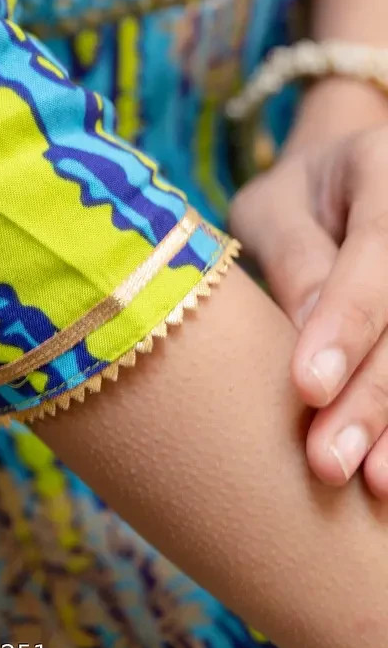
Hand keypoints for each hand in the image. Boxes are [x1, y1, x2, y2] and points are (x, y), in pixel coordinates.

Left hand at [230, 78, 387, 497]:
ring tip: (375, 481)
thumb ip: (294, 261)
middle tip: (329, 461)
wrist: (334, 184)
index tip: (308, 387)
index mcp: (382, 166)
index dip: (348, 321)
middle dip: (375, 393)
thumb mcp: (271, 209)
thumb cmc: (289, 199)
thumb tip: (311, 349)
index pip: (375, 249)